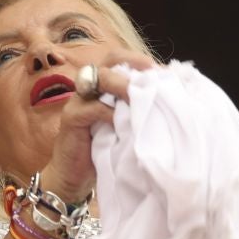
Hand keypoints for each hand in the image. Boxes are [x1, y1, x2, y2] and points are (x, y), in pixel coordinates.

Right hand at [38, 52, 155, 203]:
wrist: (73, 179)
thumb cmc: (104, 151)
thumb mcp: (125, 126)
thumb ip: (137, 110)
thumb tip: (168, 99)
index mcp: (103, 86)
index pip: (120, 59)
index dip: (141, 61)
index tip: (164, 71)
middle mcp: (88, 88)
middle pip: (109, 61)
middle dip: (133, 63)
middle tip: (153, 75)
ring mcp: (77, 101)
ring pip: (98, 78)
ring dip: (123, 84)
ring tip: (141, 95)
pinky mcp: (71, 118)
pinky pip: (92, 107)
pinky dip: (111, 112)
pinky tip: (125, 122)